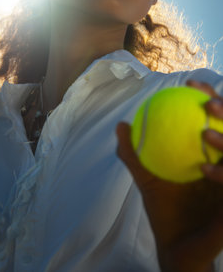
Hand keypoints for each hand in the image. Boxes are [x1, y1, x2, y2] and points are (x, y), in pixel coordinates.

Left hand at [116, 81, 222, 271]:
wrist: (178, 250)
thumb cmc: (166, 211)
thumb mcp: (148, 179)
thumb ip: (135, 155)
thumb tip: (121, 125)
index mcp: (212, 154)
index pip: (215, 118)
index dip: (209, 96)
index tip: (190, 83)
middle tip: (206, 102)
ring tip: (206, 135)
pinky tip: (206, 171)